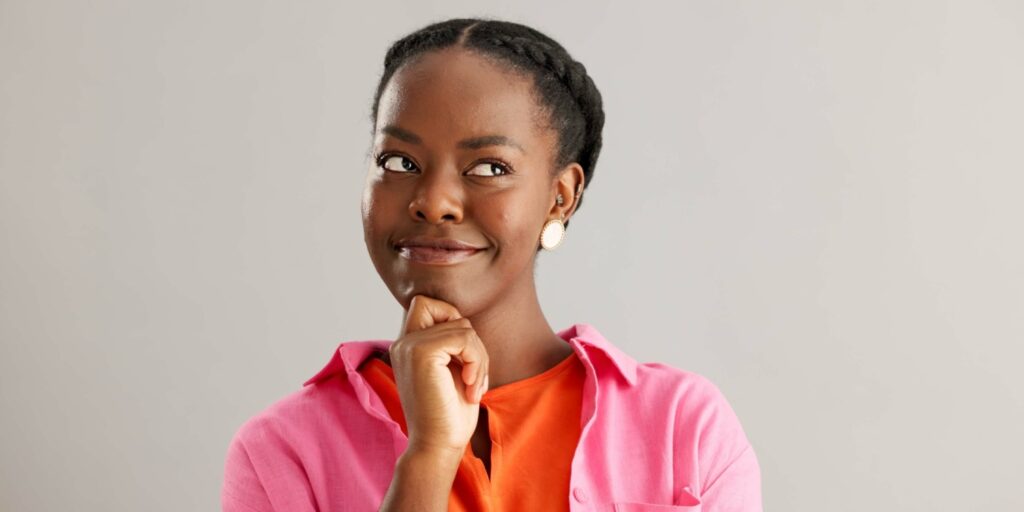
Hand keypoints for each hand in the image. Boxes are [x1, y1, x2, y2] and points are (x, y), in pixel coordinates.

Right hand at [388, 294, 489, 457]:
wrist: (437, 446)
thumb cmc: (449, 415)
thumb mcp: (452, 371)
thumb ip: (451, 344)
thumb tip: (465, 322)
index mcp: (408, 347)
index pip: (427, 304)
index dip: (450, 318)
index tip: (462, 356)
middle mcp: (403, 343)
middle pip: (446, 309)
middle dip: (469, 337)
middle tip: (473, 371)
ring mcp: (410, 346)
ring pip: (462, 326)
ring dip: (479, 356)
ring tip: (475, 385)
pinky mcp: (422, 352)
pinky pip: (464, 337)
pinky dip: (477, 361)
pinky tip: (472, 386)